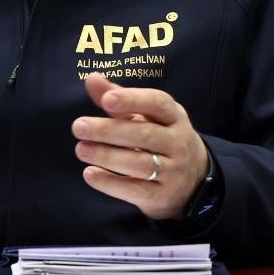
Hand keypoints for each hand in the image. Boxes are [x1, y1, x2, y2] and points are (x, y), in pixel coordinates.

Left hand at [71, 73, 209, 220]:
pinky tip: (90, 173)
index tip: (106, 99)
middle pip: (144, 134)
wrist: (194, 181)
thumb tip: (91, 78)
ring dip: (107, 156)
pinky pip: (136, 190)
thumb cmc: (161, 138)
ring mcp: (173, 171)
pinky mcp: (162, 196)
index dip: (132, 100)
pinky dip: (111, 183)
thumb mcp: (147, 116)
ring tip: (81, 149)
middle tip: (79, 126)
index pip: (157, 104)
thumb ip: (119, 98)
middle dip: (109, 130)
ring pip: (140, 163)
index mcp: (174, 116)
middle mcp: (178, 142)